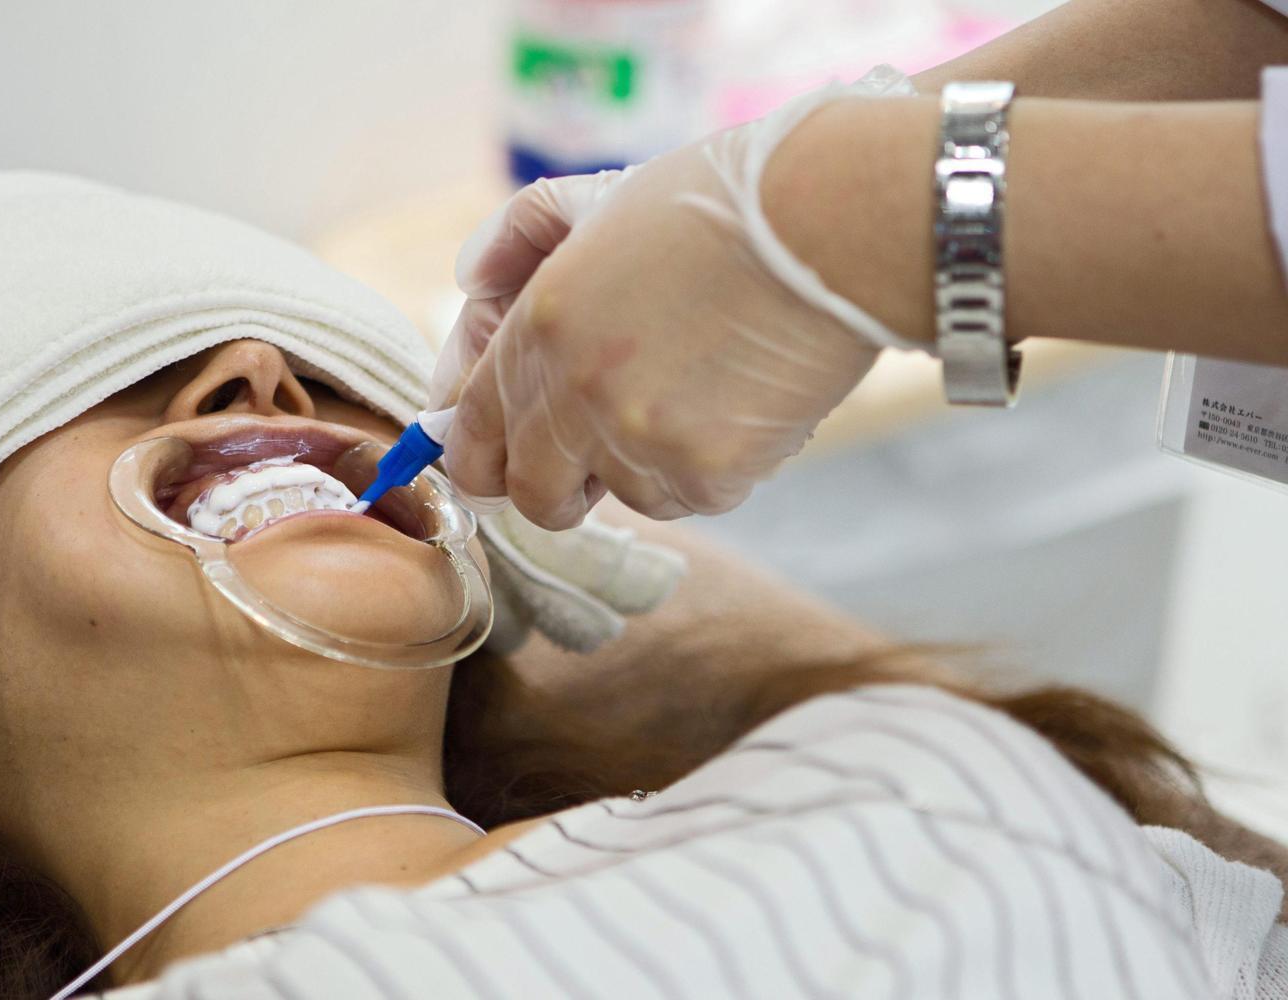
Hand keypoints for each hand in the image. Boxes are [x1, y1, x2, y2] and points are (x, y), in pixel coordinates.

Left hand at [433, 67, 916, 528]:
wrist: (835, 220)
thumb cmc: (724, 200)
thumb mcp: (600, 197)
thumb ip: (518, 237)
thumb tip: (471, 282)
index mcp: (539, 324)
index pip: (473, 434)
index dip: (482, 459)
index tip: (500, 466)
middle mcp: (575, 391)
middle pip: (534, 496)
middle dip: (558, 488)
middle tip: (595, 462)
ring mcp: (640, 439)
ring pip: (626, 496)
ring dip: (651, 464)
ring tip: (701, 390)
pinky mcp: (709, 472)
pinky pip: (692, 498)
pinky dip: (713, 466)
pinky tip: (742, 402)